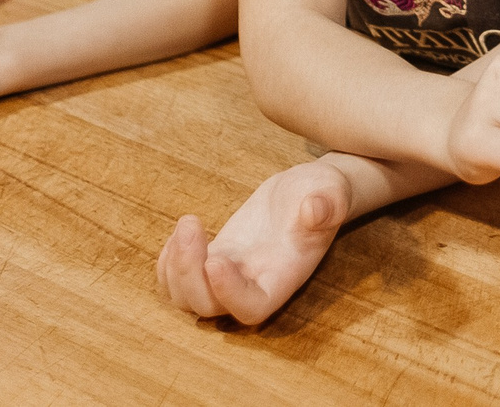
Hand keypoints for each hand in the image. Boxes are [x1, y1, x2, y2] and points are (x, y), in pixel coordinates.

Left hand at [156, 159, 351, 324]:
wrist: (308, 192)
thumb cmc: (324, 193)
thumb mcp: (332, 191)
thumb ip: (329, 204)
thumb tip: (315, 209)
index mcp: (283, 278)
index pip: (251, 307)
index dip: (228, 293)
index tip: (215, 258)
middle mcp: (253, 285)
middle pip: (209, 307)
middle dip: (189, 273)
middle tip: (191, 225)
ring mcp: (230, 276)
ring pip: (187, 299)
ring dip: (175, 268)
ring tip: (188, 223)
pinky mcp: (215, 260)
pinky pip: (178, 282)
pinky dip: (168, 264)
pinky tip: (180, 233)